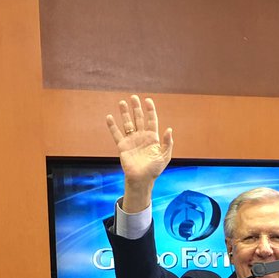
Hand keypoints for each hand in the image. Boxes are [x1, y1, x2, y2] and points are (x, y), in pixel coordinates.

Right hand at [105, 95, 173, 211]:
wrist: (141, 180)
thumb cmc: (154, 169)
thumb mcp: (164, 156)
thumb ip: (167, 143)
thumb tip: (169, 129)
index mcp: (153, 138)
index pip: (151, 120)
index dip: (150, 110)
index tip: (148, 100)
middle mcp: (141, 136)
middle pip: (139, 118)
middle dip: (136, 108)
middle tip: (133, 97)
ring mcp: (131, 140)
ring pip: (127, 123)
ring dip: (125, 113)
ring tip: (122, 102)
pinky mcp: (122, 146)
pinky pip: (116, 134)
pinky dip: (112, 126)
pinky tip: (109, 117)